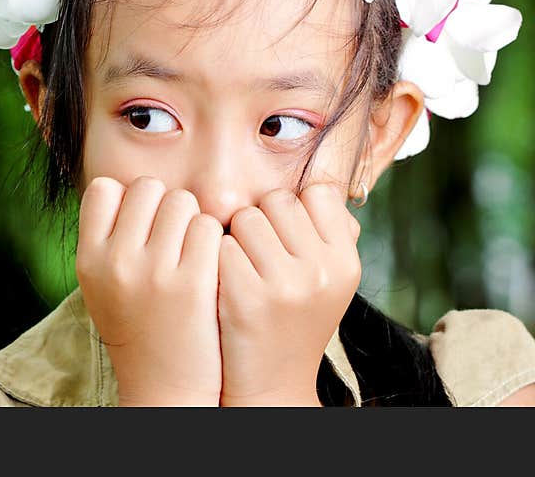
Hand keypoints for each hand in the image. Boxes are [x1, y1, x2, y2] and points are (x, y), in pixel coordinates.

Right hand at [75, 176, 222, 406]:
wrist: (164, 388)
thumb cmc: (136, 326)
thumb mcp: (101, 284)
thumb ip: (107, 237)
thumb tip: (127, 187)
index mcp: (87, 259)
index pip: (104, 187)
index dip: (127, 199)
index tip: (140, 225)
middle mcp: (116, 262)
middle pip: (148, 187)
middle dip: (164, 204)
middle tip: (171, 238)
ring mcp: (154, 272)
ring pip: (182, 201)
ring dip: (192, 219)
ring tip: (190, 252)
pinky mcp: (194, 284)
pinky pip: (209, 227)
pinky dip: (215, 240)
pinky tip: (210, 264)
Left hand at [217, 184, 361, 406]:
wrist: (270, 385)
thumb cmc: (292, 318)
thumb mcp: (327, 279)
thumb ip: (328, 232)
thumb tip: (326, 178)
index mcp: (347, 262)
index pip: (318, 193)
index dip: (293, 208)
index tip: (286, 236)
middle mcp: (323, 271)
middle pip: (277, 200)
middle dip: (262, 220)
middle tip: (260, 257)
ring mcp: (286, 285)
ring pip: (246, 217)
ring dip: (235, 236)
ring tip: (243, 270)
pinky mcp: (247, 296)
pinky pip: (221, 244)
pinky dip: (216, 258)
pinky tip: (224, 284)